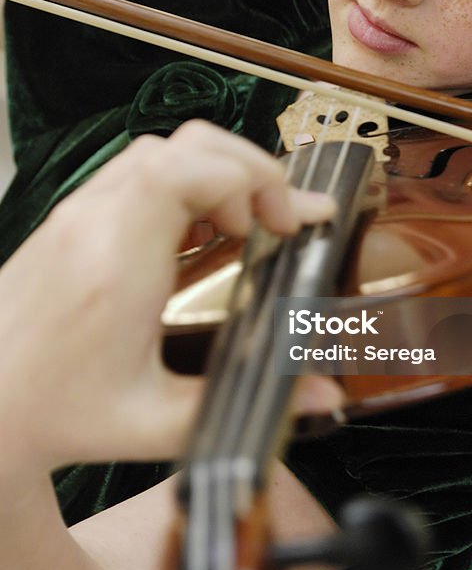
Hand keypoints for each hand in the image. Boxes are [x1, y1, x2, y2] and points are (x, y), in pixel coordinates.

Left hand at [0, 121, 336, 471]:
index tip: (285, 224)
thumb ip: (244, 404)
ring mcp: (79, 214)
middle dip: (249, 173)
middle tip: (274, 225)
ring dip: (216, 176)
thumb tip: (321, 396)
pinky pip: (138, 172)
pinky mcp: (73, 218)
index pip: (190, 171)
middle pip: (186, 147)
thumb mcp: (156, 422)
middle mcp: (95, 224)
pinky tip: (199, 235)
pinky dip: (184, 186)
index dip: (254, 181)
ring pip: (162, 151)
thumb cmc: (52, 412)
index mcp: (117, 264)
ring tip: (241, 229)